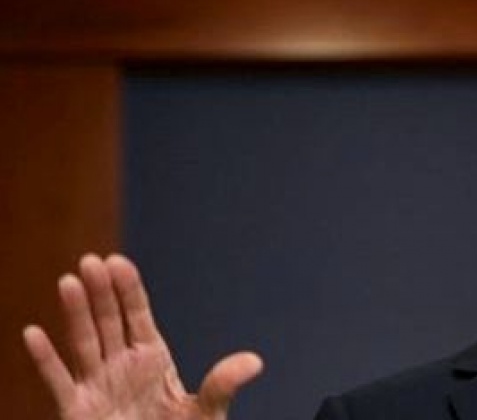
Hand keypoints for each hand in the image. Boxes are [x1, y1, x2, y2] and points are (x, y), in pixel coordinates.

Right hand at [22, 254, 262, 419]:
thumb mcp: (205, 412)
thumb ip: (221, 385)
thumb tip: (255, 362)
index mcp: (152, 358)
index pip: (137, 314)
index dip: (128, 288)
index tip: (118, 262)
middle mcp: (121, 365)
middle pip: (108, 320)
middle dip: (100, 292)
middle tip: (92, 260)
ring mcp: (98, 385)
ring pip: (83, 342)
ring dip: (75, 313)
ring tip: (68, 281)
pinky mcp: (78, 409)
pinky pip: (58, 381)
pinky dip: (45, 360)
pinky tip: (33, 334)